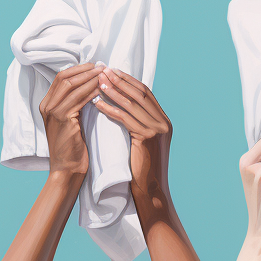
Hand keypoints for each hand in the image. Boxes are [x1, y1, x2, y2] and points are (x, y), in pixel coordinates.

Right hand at [37, 63, 100, 178]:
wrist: (67, 168)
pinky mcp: (62, 119)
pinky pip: (79, 98)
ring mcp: (52, 112)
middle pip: (65, 78)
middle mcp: (46, 106)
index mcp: (46, 105)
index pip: (61, 77)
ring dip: (91, 78)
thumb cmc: (71, 147)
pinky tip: (102, 89)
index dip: (79, 69)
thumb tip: (89, 83)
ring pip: (72, 85)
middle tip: (103, 66)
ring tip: (106, 74)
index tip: (96, 66)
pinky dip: (92, 91)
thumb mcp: (69, 121)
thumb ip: (73, 103)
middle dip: (86, 70)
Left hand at [93, 68, 171, 200]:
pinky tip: (97, 104)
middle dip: (120, 80)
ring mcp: (157, 129)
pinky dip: (110, 109)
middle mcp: (163, 121)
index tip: (112, 72)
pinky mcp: (148, 137)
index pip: (145, 93)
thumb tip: (123, 109)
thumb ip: (138, 125)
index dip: (128, 81)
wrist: (150, 190)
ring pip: (132, 104)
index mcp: (163, 120)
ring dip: (113, 91)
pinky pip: (125, 118)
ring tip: (98, 82)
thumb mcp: (142, 142)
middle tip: (103, 70)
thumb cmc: (141, 169)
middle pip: (140, 93)